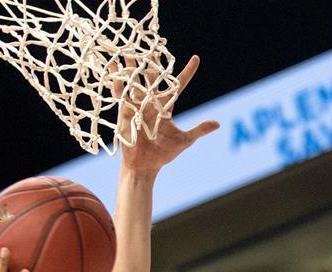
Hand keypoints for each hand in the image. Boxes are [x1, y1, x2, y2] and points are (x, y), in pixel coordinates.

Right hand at [115, 55, 218, 176]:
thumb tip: (218, 124)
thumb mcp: (184, 141)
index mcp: (165, 107)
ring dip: (131, 67)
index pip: (177, 85)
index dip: (187, 72)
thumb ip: (199, 130)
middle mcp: (150, 103)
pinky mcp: (124, 112)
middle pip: (152, 78)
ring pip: (135, 82)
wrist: (144, 166)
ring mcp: (137, 106)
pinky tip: (114, 68)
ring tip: (128, 50)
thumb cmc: (163, 155)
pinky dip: (117, 81)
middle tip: (154, 46)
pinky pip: (120, 94)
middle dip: (152, 63)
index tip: (196, 58)